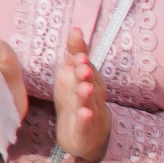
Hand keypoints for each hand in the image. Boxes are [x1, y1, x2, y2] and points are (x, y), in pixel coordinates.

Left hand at [53, 26, 112, 162]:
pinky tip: (85, 114)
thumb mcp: (72, 72)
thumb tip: (76, 28)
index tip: (78, 53)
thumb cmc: (75, 97)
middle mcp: (92, 95)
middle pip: (91, 84)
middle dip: (87, 75)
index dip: (82, 61)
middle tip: (82, 67)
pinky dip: (85, 119)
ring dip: (87, 95)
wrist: (84, 134)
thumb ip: (75, 52)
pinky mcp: (84, 130)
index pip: (87, 68)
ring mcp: (90, 113)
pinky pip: (85, 124)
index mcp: (88, 80)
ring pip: (89, 103)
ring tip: (85, 88)